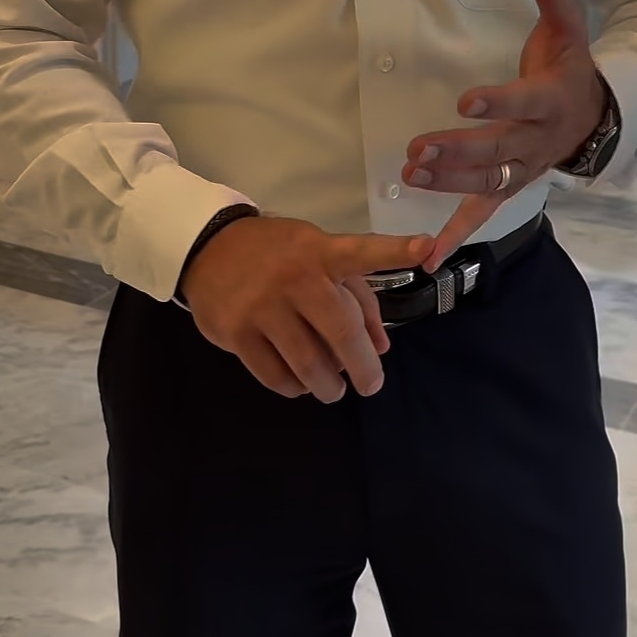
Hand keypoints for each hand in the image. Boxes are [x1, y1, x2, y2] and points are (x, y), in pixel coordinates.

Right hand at [180, 214, 434, 403]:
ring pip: (308, 363)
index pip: (362, 252)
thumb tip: (382, 348)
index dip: (395, 250)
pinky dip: (294, 387)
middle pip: (340, 331)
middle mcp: (294, 277)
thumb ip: (357, 298)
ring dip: (327, 386)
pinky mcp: (235, 332)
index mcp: (320, 253)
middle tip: (371, 384)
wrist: (208, 248)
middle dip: (362, 366)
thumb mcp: (318, 256)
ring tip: (333, 389)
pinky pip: (275, 375)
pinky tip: (299, 383)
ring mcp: (262, 306)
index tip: (428, 247)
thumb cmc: (277, 254)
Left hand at [402, 0, 605, 269]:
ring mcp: (522, 169)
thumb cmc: (571, 68)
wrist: (597, 118)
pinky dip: (455, 236)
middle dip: (457, 151)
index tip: (464, 101)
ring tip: (409, 174)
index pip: (520, 103)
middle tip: (417, 149)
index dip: (495, 103)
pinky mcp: (510, 186)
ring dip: (447, 182)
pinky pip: (483, 214)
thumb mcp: (568, 26)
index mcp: (547, 100)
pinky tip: (426, 258)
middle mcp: (535, 141)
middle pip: (496, 150)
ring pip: (485, 181)